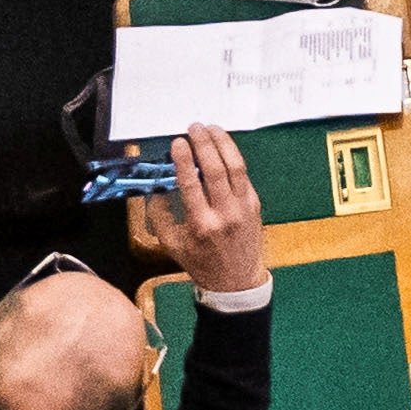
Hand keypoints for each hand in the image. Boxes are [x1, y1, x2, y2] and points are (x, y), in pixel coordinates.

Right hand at [134, 125, 270, 300]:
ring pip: (235, 166)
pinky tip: (223, 146)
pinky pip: (243, 175)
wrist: (237, 281)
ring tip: (211, 129)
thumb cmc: (202, 264)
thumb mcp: (173, 245)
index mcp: (201, 225)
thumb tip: (155, 188)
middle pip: (215, 169)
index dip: (184, 160)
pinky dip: (233, 157)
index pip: (191, 184)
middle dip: (204, 143)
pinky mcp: (254, 204)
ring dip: (223, 143)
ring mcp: (242, 208)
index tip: (178, 143)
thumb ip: (161, 216)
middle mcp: (224, 214)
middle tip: (194, 128)